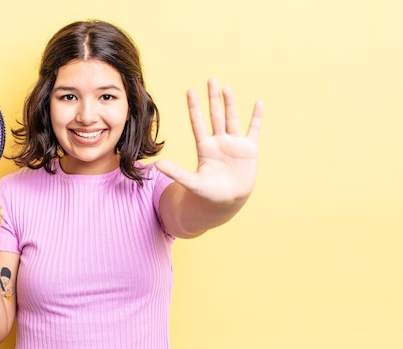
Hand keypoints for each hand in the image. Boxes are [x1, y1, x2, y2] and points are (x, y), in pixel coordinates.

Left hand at [156, 78, 262, 203]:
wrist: (227, 202)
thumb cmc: (207, 193)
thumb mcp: (191, 182)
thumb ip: (176, 172)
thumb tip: (156, 164)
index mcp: (204, 147)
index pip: (198, 123)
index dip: (194, 108)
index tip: (190, 91)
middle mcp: (219, 141)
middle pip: (215, 115)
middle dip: (212, 98)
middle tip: (211, 79)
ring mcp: (234, 144)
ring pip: (232, 119)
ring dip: (230, 104)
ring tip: (226, 88)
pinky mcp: (249, 149)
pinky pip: (254, 130)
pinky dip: (256, 117)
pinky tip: (258, 103)